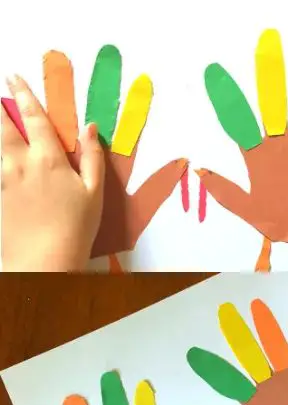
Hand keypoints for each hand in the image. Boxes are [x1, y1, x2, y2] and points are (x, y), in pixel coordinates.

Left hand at [6, 47, 187, 266]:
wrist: (43, 260)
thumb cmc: (76, 228)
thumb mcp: (94, 192)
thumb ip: (92, 156)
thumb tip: (90, 128)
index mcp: (49, 159)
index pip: (34, 118)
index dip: (24, 95)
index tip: (14, 77)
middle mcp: (20, 163)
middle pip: (3, 126)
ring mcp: (3, 178)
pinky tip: (0, 153)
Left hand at [198, 29, 287, 270]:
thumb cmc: (274, 222)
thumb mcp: (246, 210)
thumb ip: (226, 192)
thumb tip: (199, 171)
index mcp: (258, 155)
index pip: (240, 121)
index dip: (229, 98)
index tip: (215, 74)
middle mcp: (280, 144)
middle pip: (273, 105)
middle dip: (270, 77)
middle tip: (266, 48)